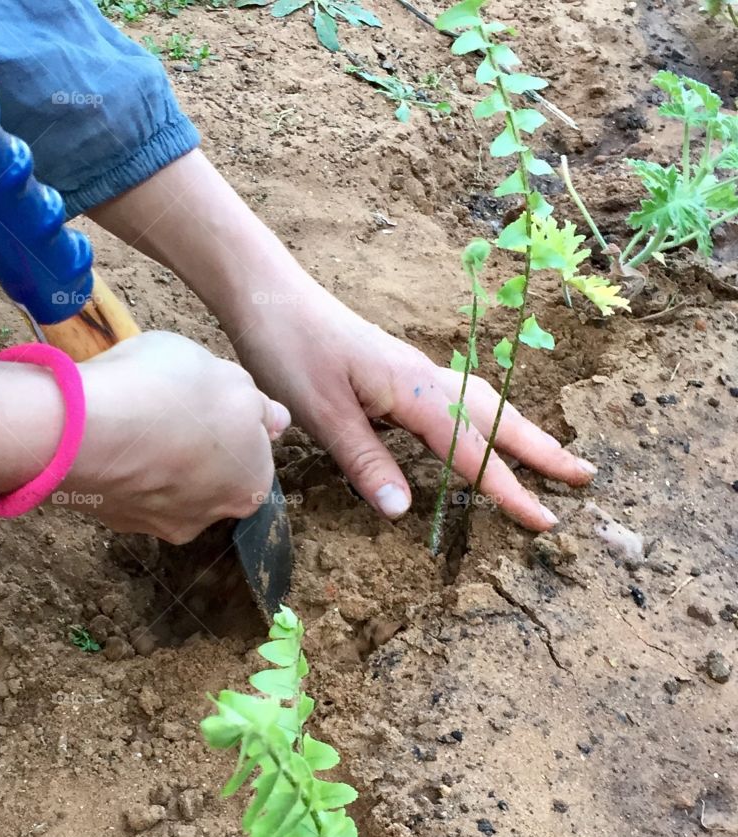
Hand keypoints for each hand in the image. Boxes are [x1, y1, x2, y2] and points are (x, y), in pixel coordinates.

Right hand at [0, 332, 288, 542]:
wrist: (86, 428)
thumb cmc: (170, 394)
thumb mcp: (229, 378)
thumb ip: (256, 404)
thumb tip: (274, 420)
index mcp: (251, 484)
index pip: (251, 449)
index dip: (230, 416)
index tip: (206, 395)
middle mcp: (210, 515)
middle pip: (208, 471)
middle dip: (191, 444)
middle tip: (166, 405)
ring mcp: (156, 524)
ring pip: (162, 482)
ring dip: (152, 457)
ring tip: (128, 415)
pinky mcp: (110, 520)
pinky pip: (123, 486)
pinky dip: (118, 465)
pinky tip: (102, 434)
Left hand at [88, 149, 594, 530]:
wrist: (270, 296)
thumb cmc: (290, 351)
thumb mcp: (323, 415)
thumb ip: (365, 462)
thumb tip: (405, 512)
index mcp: (414, 391)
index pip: (471, 451)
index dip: (508, 489)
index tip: (546, 521)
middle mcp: (425, 378)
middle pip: (498, 417)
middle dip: (542, 451)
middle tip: (585, 478)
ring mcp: (414, 370)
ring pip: (484, 402)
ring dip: (520, 430)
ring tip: (549, 454)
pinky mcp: (399, 370)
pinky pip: (460, 396)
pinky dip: (486, 416)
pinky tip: (478, 427)